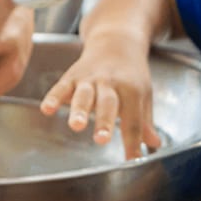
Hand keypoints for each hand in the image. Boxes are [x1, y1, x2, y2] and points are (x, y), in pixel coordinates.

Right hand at [40, 30, 161, 158]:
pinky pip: (61, 87)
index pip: (134, 120)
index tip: (133, 159)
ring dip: (80, 111)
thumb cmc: (131, 74)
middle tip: (102, 140)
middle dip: (105, 122)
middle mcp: (111, 83)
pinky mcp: (72, 75)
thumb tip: (154, 145)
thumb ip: (145, 122)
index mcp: (132, 90)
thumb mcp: (144, 95)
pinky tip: (47, 110)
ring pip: (84, 95)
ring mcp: (90, 79)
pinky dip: (53, 97)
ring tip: (76, 126)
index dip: (133, 142)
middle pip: (108, 105)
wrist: (116, 40)